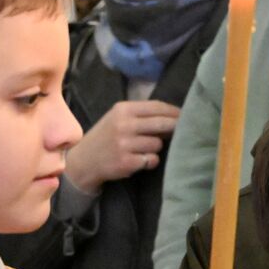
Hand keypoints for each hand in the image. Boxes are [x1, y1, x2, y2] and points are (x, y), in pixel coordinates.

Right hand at [66, 100, 181, 194]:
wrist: (84, 161)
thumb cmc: (106, 137)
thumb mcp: (118, 118)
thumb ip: (141, 115)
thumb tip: (174, 115)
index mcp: (123, 109)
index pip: (157, 107)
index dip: (174, 112)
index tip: (185, 116)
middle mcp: (124, 124)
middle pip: (162, 124)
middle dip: (174, 128)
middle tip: (180, 132)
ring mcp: (125, 144)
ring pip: (158, 144)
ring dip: (156, 148)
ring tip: (144, 150)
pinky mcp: (126, 162)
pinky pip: (152, 160)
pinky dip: (150, 161)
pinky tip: (139, 161)